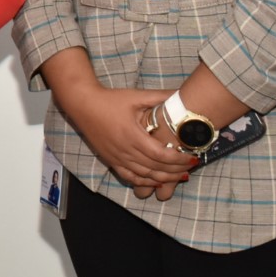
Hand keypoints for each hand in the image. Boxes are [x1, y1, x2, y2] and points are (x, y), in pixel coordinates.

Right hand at [56, 85, 194, 196]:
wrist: (82, 104)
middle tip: (192, 167)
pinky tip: (156, 181)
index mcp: (133, 135)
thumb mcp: (135, 96)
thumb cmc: (110, 99)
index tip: (193, 158)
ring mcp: (117, 158)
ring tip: (180, 176)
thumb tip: (180, 94)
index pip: (161, 155)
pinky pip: (129, 177)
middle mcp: (125, 150)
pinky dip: (144, 182)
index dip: (178, 160)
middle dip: (176, 170)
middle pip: (155, 168)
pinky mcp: (111, 160)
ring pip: (145, 176)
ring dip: (164, 178)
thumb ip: (159, 97)